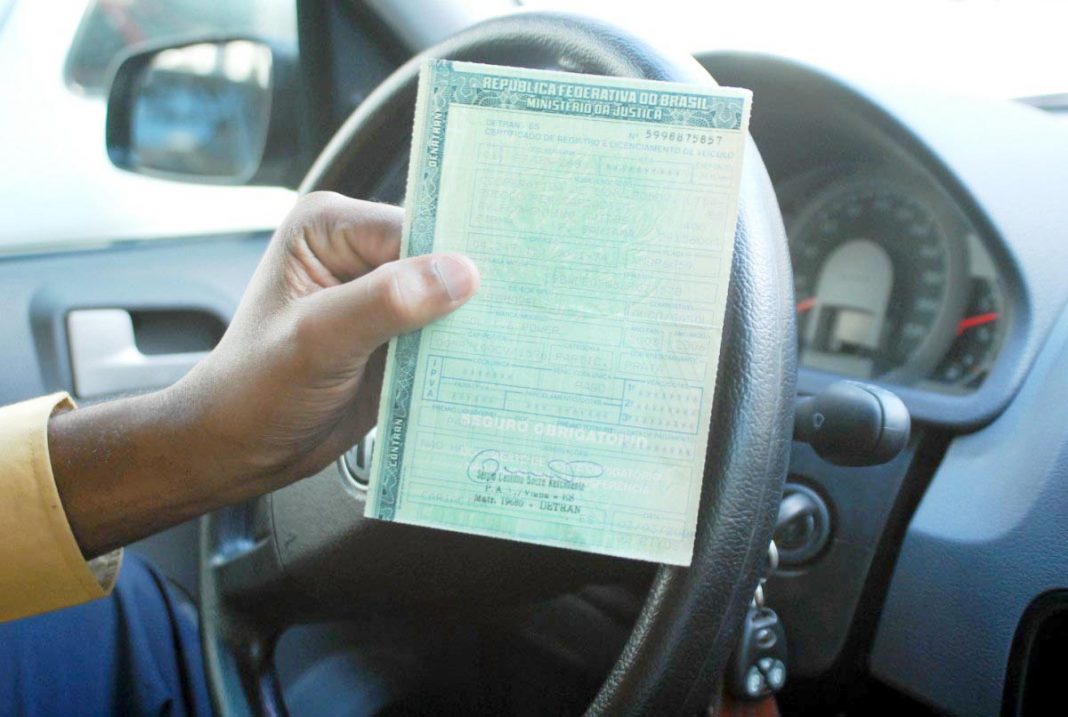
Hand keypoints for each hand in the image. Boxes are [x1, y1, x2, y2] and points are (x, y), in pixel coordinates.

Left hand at [50, 192, 479, 556]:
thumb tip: (461, 273)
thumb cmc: (255, 390)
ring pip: (447, 299)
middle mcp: (357, 253)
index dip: (454, 255)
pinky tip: (490, 362)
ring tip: (514, 339)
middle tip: (522, 308)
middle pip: (437, 258)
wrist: (241, 450)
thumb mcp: (315, 341)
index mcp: (328, 228)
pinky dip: (463, 351)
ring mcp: (380, 297)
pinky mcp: (396, 336)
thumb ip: (384, 302)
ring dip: (472, 322)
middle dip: (471, 288)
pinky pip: (443, 335)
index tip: (502, 281)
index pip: (412, 228)